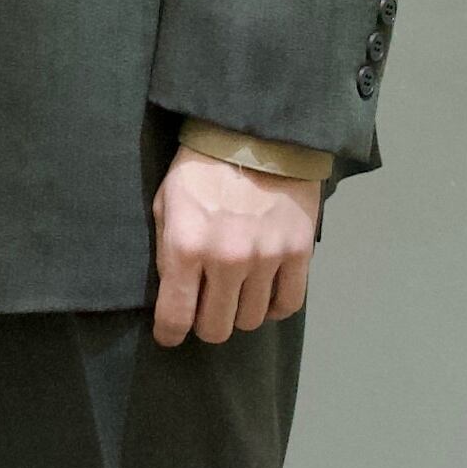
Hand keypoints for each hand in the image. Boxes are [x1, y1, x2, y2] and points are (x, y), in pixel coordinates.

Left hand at [150, 150, 317, 346]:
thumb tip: (174, 295)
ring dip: (240, 313)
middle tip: (206, 309)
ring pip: (251, 320)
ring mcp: (267, 257)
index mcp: (187, 246)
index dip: (170, 334)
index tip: (170, 335)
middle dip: (206, 325)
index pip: (176, 317)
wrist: (256, 132)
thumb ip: (167, 252)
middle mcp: (227, 259)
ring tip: (236, 293)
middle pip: (217, 328)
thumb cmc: (203, 167)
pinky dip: (274, 306)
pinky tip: (264, 292)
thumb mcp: (167, 203)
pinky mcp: (299, 251)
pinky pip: (288, 304)